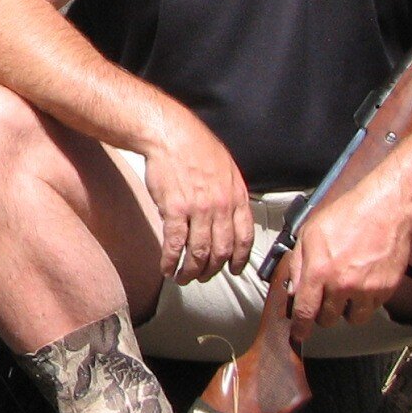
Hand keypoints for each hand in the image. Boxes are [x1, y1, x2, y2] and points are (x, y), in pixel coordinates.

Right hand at [139, 109, 254, 283]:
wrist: (171, 135)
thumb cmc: (196, 147)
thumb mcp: (226, 169)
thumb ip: (230, 195)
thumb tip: (229, 217)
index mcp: (237, 197)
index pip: (244, 237)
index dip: (240, 259)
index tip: (235, 269)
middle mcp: (221, 207)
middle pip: (221, 251)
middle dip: (212, 270)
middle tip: (203, 277)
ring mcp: (198, 210)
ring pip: (199, 253)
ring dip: (191, 271)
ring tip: (183, 277)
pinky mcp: (174, 210)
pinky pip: (175, 244)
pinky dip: (171, 260)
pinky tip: (167, 267)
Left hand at [286, 185, 411, 344]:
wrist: (386, 210)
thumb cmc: (348, 216)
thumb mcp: (310, 234)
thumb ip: (298, 264)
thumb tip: (293, 290)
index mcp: (319, 271)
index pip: (305, 311)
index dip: (300, 327)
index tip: (298, 334)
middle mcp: (342, 285)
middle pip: (328, 320)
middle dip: (322, 314)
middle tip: (323, 300)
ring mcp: (367, 290)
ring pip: (352, 319)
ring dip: (346, 311)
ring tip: (345, 292)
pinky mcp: (386, 290)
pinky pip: (372, 308)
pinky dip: (366, 302)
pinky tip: (363, 283)